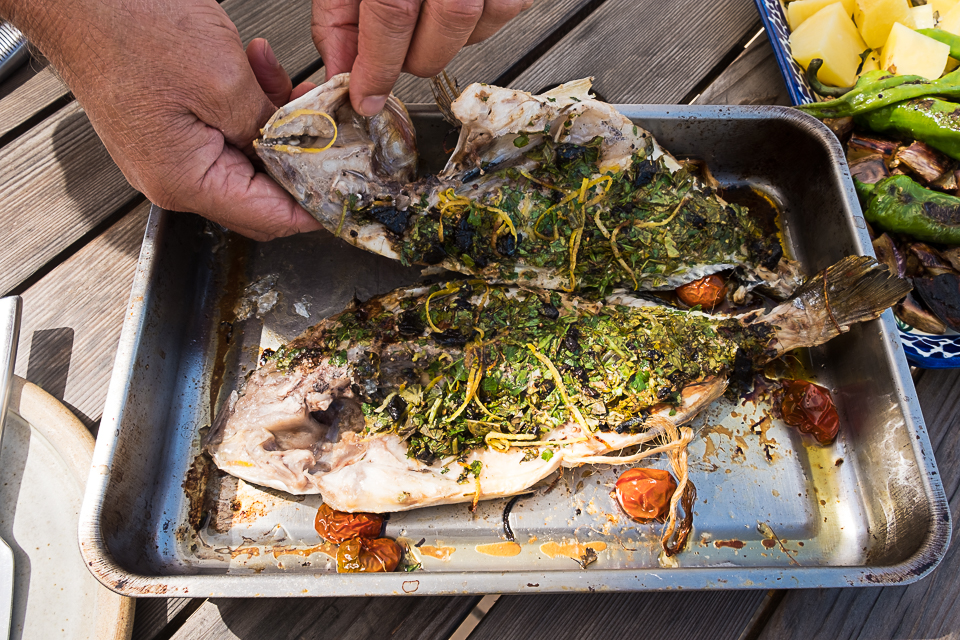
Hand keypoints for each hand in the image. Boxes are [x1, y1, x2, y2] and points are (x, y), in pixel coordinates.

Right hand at [3, 0, 321, 240]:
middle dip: (300, 159)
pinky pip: (224, 131)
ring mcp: (169, 154)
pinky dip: (248, 106)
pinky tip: (257, 71)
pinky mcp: (168, 128)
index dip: (315, 206)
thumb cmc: (128, 27)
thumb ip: (270, 129)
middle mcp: (173, 177)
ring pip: (247, 156)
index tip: (347, 192)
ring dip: (276, 123)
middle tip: (329, 129)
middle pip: (260, 192)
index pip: (269, 218)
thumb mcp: (224, 82)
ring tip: (289, 84)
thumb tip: (304, 153)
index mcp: (185, 181)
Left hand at [313, 0, 532, 115]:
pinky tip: (455, 1)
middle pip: (439, 37)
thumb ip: (339, 14)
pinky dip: (477, 19)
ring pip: (475, 31)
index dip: (377, 67)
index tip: (366, 95)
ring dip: (445, 40)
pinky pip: (505, 11)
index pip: (391, 19)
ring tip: (426, 12)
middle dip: (411, 59)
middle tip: (393, 50)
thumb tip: (344, 68)